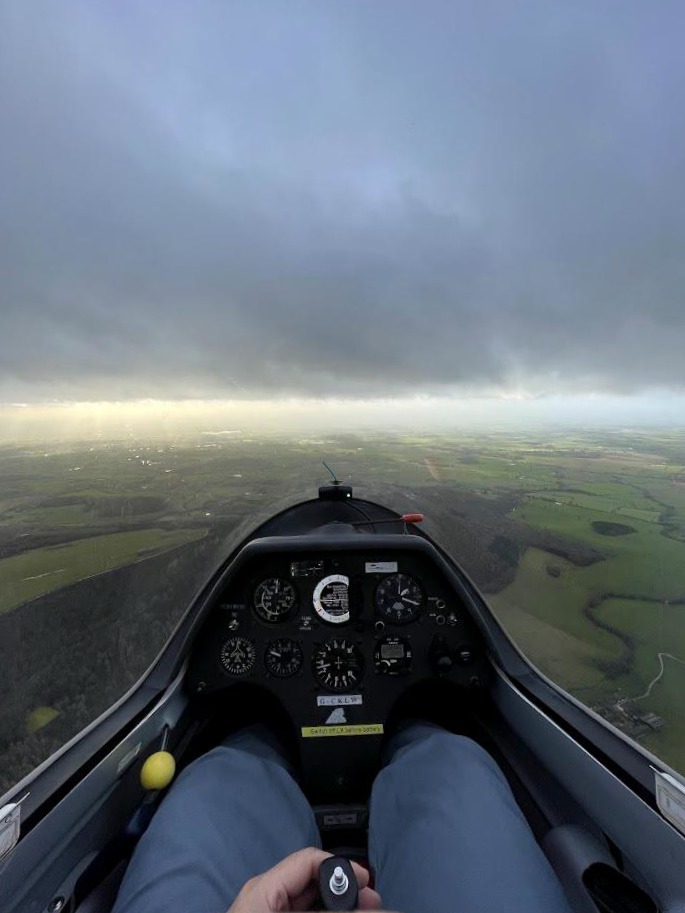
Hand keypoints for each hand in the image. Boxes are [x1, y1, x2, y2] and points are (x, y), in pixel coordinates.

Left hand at [227, 846, 382, 911]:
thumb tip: (374, 908)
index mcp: (264, 889)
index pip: (308, 861)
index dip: (340, 868)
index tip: (367, 885)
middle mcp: (265, 897)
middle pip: (312, 882)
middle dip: (343, 893)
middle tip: (371, 905)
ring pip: (309, 904)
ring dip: (336, 911)